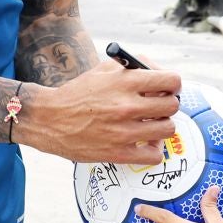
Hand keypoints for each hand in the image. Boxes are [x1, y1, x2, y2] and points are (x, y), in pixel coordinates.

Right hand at [15, 57, 181, 164]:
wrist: (49, 119)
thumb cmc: (79, 93)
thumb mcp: (105, 70)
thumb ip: (135, 68)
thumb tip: (161, 74)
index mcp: (125, 82)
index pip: (172, 81)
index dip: (173, 84)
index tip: (167, 88)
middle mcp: (127, 106)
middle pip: (172, 106)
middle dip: (167, 105)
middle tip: (157, 107)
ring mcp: (124, 132)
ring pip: (167, 129)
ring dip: (161, 126)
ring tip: (149, 124)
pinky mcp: (118, 153)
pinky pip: (155, 155)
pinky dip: (152, 149)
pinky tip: (142, 142)